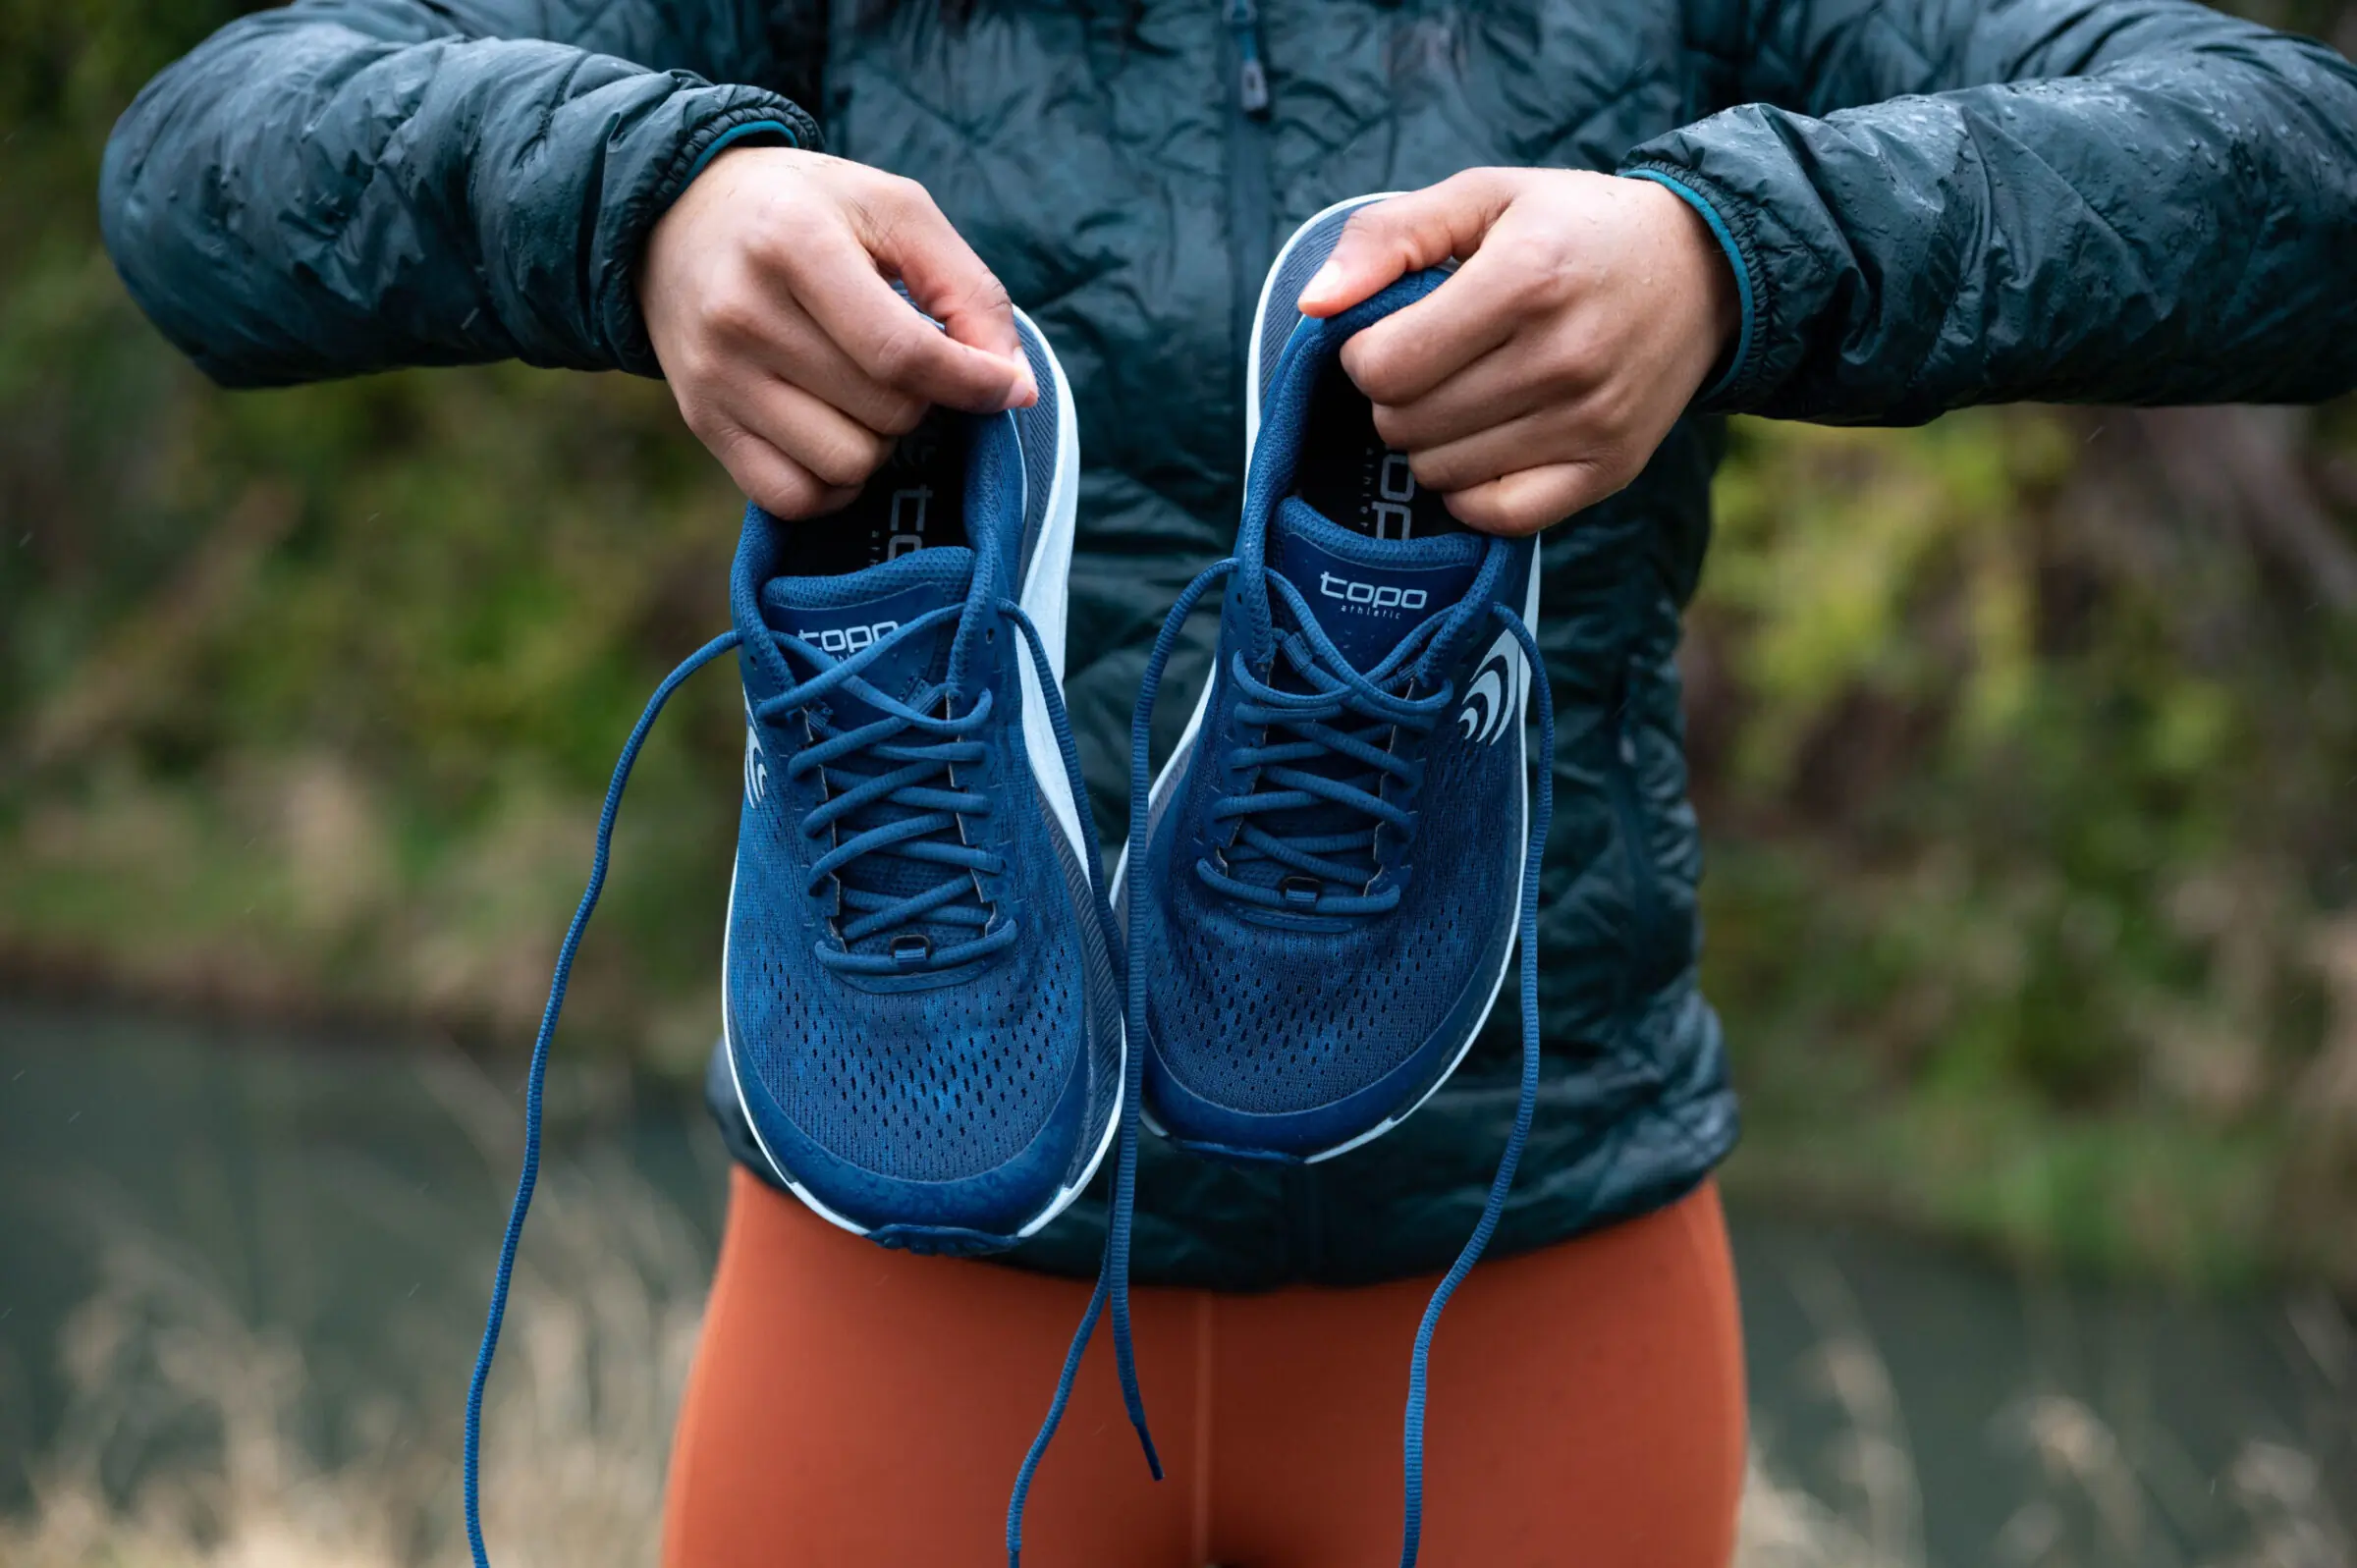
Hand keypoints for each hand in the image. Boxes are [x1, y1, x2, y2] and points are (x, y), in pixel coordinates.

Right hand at [639, 148, 1035, 517]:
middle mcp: (743, 315)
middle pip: (885, 412)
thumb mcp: (893, 208)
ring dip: (880, 441)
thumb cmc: (807, 209)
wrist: (680, 215)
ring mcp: (717, 377)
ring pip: (848, 464)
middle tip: (899, 357)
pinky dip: (835, 483)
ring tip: (862, 390)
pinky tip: (836, 433)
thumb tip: (1015, 387)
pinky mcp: (703, 423)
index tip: (1006, 386)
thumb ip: (966, 289)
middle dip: (921, 397)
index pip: (905, 355)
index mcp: (795, 244)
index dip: (973, 383)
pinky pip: (794, 499)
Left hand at [1298, 169, 1737, 535]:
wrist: (1704, 269)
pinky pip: (1497, 517)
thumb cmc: (1572, 227)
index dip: (1366, 352)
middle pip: (1404, 424)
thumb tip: (1314, 304)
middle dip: (1397, 395)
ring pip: (1440, 474)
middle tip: (1435, 362)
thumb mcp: (1483, 196)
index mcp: (1526, 278)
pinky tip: (1486, 444)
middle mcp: (1563, 356)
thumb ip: (1388, 236)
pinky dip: (1472, 491)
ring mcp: (1591, 421)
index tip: (1396, 331)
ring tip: (1468, 393)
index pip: (1383, 367)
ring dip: (1431, 441)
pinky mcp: (1609, 469)